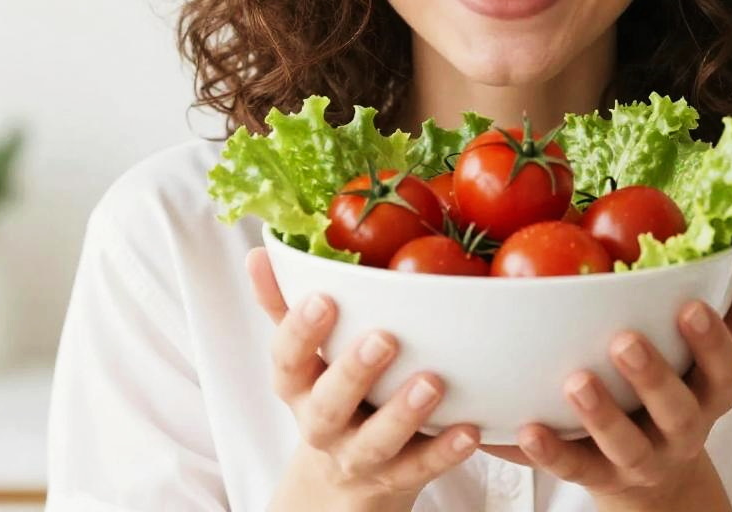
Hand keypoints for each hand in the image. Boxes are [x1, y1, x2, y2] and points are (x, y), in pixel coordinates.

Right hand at [246, 247, 480, 510]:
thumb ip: (283, 302)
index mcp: (297, 386)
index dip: (301, 331)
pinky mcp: (397, 479)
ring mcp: (359, 456)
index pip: (287, 359)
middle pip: (329, 404)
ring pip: (376, 442)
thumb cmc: (328, 390)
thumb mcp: (303, 354)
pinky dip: (445, 451)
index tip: (324, 298)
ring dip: (404, 413)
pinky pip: (421, 468)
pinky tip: (470, 430)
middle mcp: (322, 424)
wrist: (343, 481)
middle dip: (354, 372)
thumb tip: (261, 251)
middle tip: (385, 338)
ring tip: (433, 382)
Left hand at [480, 260, 731, 510]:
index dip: (712, 340)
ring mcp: (641, 459)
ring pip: (626, 444)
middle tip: (624, 340)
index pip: (723, 369)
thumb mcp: (709, 362)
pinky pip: (575, 468)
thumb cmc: (679, 396)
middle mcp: (681, 431)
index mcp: (709, 394)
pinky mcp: (599, 476)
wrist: (659, 483)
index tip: (691, 305)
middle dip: (653, 376)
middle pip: (678, 411)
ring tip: (576, 381)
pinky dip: (550, 451)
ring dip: (602, 414)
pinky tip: (526, 429)